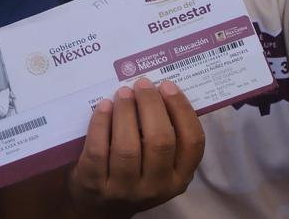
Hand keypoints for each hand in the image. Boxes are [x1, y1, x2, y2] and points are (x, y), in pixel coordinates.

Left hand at [66, 78, 203, 216]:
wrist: (98, 205)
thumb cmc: (133, 172)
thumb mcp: (158, 164)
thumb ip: (164, 136)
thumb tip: (160, 89)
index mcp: (179, 177)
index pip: (192, 143)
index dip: (182, 110)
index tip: (168, 86)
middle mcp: (156, 186)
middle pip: (160, 141)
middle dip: (151, 105)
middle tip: (142, 83)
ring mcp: (124, 188)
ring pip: (128, 146)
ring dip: (126, 112)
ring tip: (123, 92)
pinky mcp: (95, 184)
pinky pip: (98, 149)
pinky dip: (101, 123)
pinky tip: (103, 106)